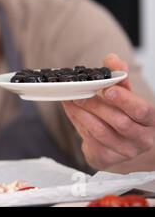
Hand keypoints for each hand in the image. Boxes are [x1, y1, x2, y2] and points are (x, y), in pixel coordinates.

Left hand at [62, 53, 154, 170]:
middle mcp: (142, 139)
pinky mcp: (107, 158)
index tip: (108, 89)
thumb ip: (119, 77)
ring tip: (70, 100)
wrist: (125, 143)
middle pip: (119, 122)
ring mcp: (125, 151)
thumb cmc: (128, 115)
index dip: (125, 100)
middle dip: (96, 105)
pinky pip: (88, 138)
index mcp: (151, 121)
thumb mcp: (127, 95)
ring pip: (100, 131)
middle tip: (79, 93)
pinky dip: (77, 122)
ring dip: (82, 113)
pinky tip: (72, 110)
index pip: (142, 110)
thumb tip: (112, 59)